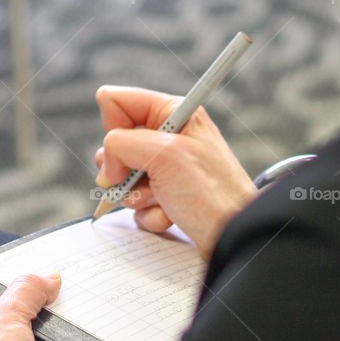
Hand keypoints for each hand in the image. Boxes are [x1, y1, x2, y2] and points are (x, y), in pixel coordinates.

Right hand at [95, 86, 257, 258]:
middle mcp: (171, 136)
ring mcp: (169, 168)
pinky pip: (138, 202)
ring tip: (165, 200)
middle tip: (145, 179)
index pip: (118, 103)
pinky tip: (171, 216)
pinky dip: (150, 213)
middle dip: (123, 169)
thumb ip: (122, 144)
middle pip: (117, 144)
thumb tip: (105, 161)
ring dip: (138, 196)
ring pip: (125, 177)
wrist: (233, 238)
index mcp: (174, 113)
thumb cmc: (212, 193)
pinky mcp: (168, 195)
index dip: (114, 129)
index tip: (130, 151)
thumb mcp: (164, 155)